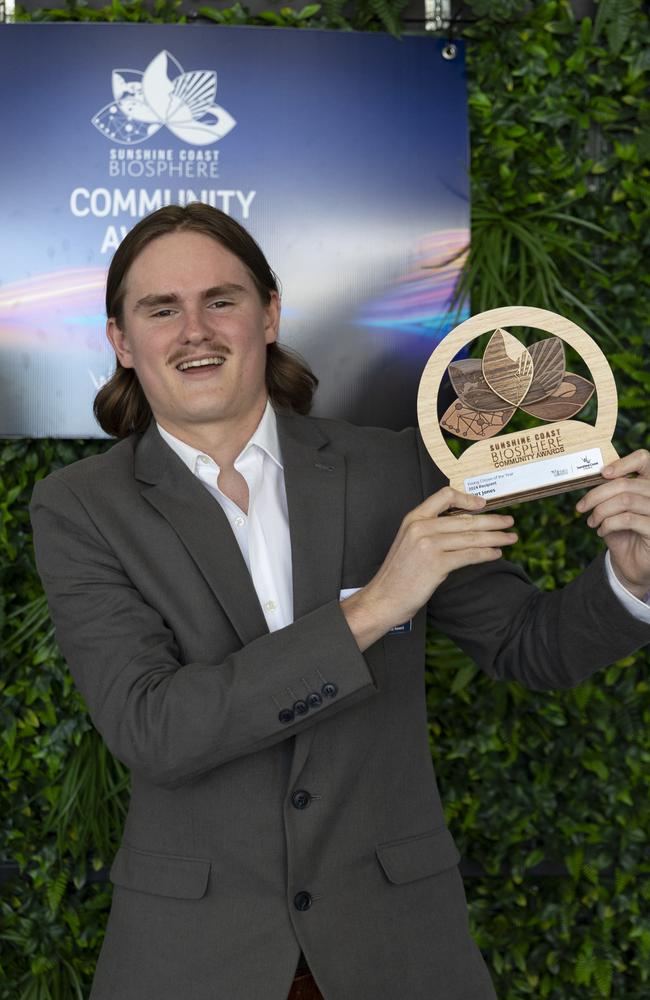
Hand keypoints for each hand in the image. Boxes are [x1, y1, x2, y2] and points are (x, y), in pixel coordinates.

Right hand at [341, 487, 517, 650]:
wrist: (384, 597)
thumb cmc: (397, 574)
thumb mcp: (408, 542)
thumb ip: (429, 530)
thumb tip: (460, 527)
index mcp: (413, 518)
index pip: (444, 496)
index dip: (467, 498)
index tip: (482, 504)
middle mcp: (421, 527)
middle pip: (465, 519)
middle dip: (492, 520)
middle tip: (508, 521)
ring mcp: (429, 545)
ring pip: (471, 537)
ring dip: (495, 537)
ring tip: (510, 537)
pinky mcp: (437, 563)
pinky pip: (469, 555)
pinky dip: (486, 554)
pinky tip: (496, 554)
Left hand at [576, 449, 649, 598]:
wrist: (631, 564)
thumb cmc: (622, 532)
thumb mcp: (614, 509)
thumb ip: (610, 491)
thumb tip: (594, 475)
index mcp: (649, 484)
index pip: (644, 459)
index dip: (622, 462)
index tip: (602, 474)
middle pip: (626, 483)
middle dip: (596, 494)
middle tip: (581, 507)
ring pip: (625, 500)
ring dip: (600, 511)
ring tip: (591, 522)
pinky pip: (627, 519)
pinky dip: (608, 524)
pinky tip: (602, 531)